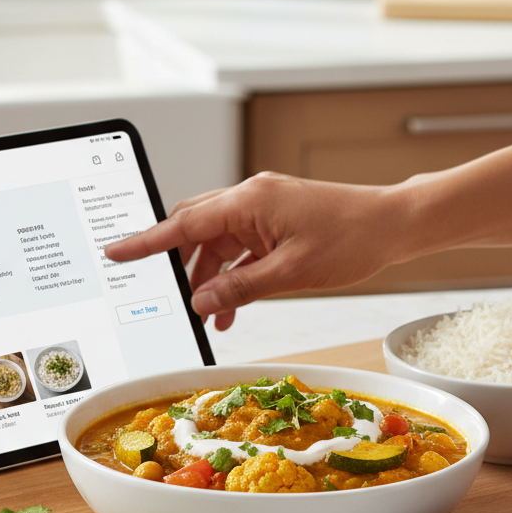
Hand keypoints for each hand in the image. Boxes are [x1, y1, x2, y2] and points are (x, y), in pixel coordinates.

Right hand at [105, 173, 401, 329]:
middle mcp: (251, 198)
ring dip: (209, 276)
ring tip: (207, 313)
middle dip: (177, 263)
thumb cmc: (353, 238)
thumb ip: (241, 287)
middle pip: (195, 227)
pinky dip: (233, 274)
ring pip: (217, 242)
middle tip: (159, 291)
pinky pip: (241, 248)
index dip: (146, 241)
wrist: (394, 224)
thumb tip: (202, 301)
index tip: (117, 251)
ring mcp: (263, 209)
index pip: (184, 222)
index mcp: (249, 201)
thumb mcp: (291, 272)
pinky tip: (230, 304)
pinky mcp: (276, 221)